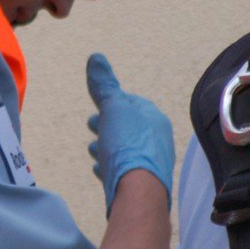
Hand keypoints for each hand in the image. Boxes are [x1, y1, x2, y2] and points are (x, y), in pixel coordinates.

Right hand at [86, 53, 173, 211]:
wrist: (138, 191)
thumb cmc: (127, 145)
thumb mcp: (113, 108)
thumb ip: (104, 85)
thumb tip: (95, 57)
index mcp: (154, 118)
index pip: (132, 103)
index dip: (112, 102)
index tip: (97, 105)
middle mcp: (158, 140)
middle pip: (129, 127)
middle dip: (109, 125)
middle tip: (91, 125)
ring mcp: (152, 163)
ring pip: (126, 150)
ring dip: (109, 146)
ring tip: (92, 149)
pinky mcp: (142, 184)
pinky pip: (125, 170)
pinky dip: (111, 165)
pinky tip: (99, 170)